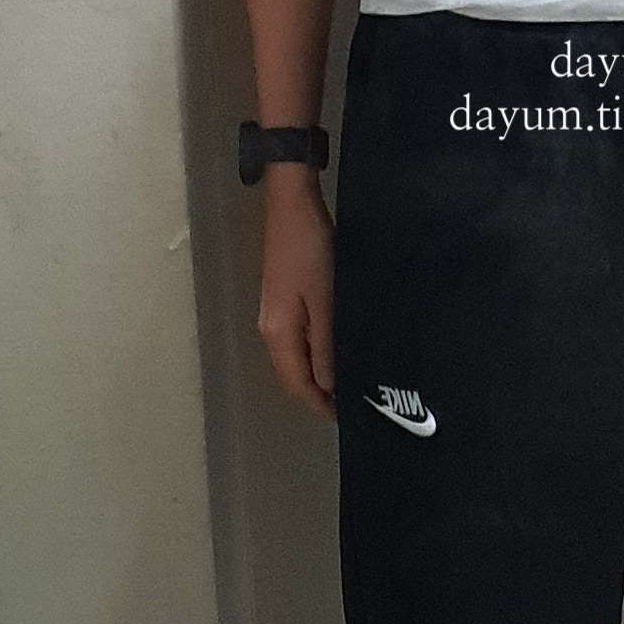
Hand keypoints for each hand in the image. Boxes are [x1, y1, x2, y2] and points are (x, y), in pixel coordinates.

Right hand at [257, 174, 334, 415]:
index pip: (297, 385)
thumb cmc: (312, 253)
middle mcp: (269, 331)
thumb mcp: (326, 302)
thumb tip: (329, 386)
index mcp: (278, 334)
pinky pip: (296, 342)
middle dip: (318, 394)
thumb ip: (326, 347)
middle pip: (292, 375)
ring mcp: (272, 315)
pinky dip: (313, 355)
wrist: (292, 206)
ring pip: (293, 359)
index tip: (348, 417)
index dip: (320, 405)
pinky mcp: (280, 301)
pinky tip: (334, 351)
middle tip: (354, 402)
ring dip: (316, 374)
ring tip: (349, 380)